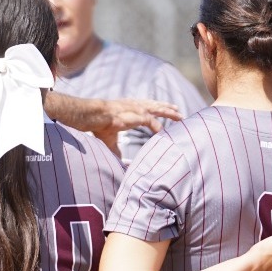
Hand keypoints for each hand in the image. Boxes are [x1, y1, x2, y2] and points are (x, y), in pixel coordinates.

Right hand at [57, 95, 184, 153]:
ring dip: (168, 113)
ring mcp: (136, 109)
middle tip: (178, 111)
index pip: (146, 108)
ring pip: (157, 109)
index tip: (164, 112)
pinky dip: (157, 127)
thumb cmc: (98, 126)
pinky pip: (151, 121)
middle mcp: (134, 106)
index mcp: (129, 110)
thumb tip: (119, 165)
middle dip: (167, 108)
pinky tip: (163, 133)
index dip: (155, 110)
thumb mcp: (110, 141)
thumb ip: (117, 151)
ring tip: (179, 115)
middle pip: (154, 106)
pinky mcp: (136, 115)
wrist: (91, 117)